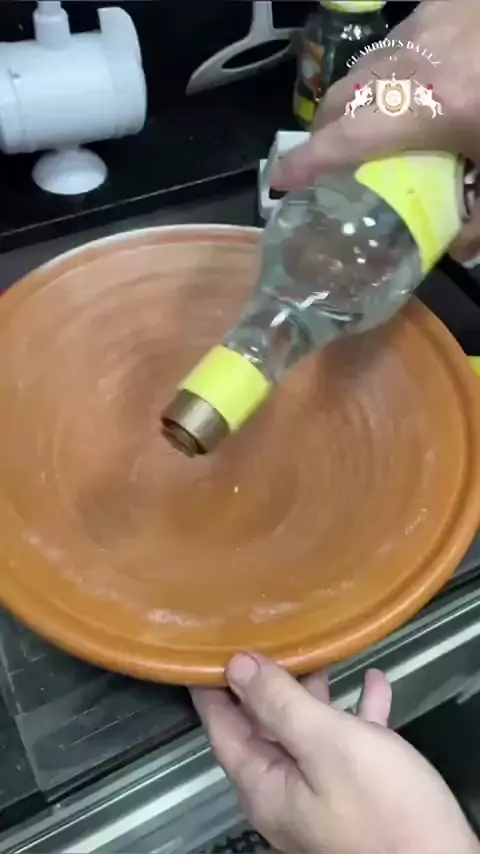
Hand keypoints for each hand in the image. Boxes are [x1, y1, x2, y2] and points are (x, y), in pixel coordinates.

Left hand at [193, 654, 478, 853]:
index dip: (213, 686)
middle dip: (265, 682)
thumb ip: (278, 703)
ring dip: (312, 693)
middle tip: (267, 635)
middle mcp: (283, 793)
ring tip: (319, 652)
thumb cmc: (381, 805)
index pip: (220, 725)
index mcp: (263, 784)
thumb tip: (236, 665)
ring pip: (306, 733)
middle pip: (262, 727)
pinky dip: (356, 714)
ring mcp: (320, 797)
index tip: (209, 647)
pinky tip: (373, 684)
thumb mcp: (326, 743)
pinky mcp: (357, 799)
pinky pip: (348, 746)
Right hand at [272, 0, 479, 263]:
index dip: (305, 163)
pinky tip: (411, 85)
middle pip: (344, 95)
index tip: (278, 184)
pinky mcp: (443, 4)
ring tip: (363, 129)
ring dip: (355, 99)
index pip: (346, 137)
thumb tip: (463, 250)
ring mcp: (426, 23)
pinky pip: (398, 42)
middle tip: (325, 164)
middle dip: (325, 131)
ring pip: (366, 65)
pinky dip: (389, 71)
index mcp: (432, 105)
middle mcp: (415, 59)